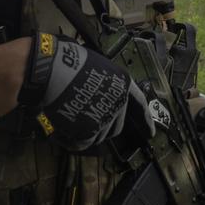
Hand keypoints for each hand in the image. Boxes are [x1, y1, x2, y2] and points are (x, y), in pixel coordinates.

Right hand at [17, 32, 149, 151]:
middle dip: (101, 128)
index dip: (145, 120)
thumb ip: (105, 85)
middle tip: (82, 123)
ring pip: (98, 136)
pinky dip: (69, 140)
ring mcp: (105, 118)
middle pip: (116, 126)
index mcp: (123, 84)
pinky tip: (59, 133)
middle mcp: (119, 103)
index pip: (139, 104)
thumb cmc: (70, 62)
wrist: (55, 70)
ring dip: (83, 134)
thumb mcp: (97, 68)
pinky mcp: (90, 131)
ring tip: (66, 123)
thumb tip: (98, 99)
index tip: (150, 134)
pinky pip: (81, 143)